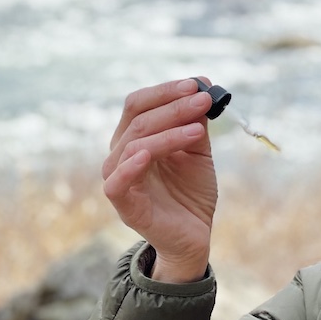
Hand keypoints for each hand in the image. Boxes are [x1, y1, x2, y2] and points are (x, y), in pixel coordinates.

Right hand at [102, 78, 218, 281]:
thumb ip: (195, 123)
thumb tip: (203, 87)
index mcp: (134, 138)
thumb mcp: (198, 152)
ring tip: (198, 130)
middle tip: (202, 100)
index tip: (197, 84)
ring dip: (167, 132)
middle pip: (137, 119)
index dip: (166, 91)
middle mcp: (121, 154)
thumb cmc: (190, 193)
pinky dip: (130, 166)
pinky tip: (149, 155)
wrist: (194, 236)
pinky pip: (117, 181)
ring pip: (133, 144)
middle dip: (172, 106)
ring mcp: (119, 179)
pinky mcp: (123, 205)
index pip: (139, 104)